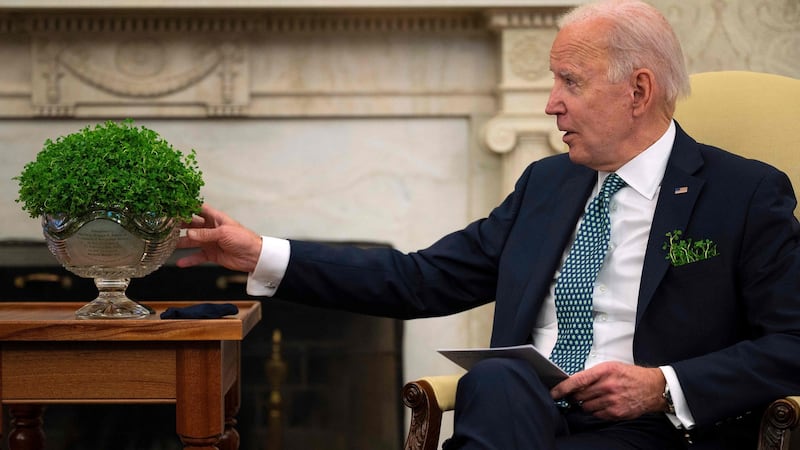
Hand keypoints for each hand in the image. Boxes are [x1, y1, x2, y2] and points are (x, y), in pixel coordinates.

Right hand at [175, 204, 262, 272]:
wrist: (254, 256)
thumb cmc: (244, 239)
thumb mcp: (223, 233)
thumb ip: (205, 234)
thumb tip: (189, 233)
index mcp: (215, 218)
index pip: (198, 209)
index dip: (187, 207)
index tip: (174, 206)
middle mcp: (211, 229)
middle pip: (191, 224)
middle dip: (179, 224)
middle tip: (166, 225)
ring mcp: (210, 242)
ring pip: (191, 241)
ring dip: (180, 243)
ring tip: (167, 244)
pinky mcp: (211, 254)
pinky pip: (197, 256)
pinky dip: (189, 260)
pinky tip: (180, 262)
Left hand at [550, 361, 666, 420]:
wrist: (653, 388)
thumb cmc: (631, 376)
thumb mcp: (611, 367)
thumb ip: (592, 374)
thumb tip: (574, 382)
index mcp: (605, 371)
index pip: (577, 380)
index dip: (562, 388)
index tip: (554, 393)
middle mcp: (608, 386)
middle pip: (579, 396)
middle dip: (574, 396)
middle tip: (574, 395)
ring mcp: (612, 400)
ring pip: (586, 407)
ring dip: (585, 404)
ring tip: (593, 398)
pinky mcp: (616, 412)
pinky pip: (597, 415)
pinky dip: (595, 411)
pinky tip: (602, 404)